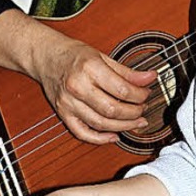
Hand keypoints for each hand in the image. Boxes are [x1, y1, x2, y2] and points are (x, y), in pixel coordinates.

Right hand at [34, 35, 155, 143]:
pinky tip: (114, 136)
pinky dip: (100, 139)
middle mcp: (78, 86)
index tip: (146, 94)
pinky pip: (82, 133)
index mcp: (90, 68)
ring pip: (100, 123)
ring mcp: (68, 102)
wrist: (46, 57)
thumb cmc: (74, 55)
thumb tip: (149, 78)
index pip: (122, 90)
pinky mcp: (63, 113)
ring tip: (136, 122)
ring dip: (123, 126)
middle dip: (134, 113)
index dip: (140, 95)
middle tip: (143, 109)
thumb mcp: (103, 57)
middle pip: (112, 109)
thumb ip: (127, 71)